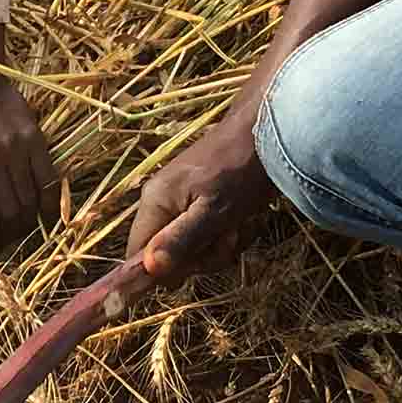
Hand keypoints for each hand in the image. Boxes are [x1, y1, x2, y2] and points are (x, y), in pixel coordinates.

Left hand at [0, 16, 54, 254]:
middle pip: (7, 214)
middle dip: (7, 236)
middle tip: (4, 241)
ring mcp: (13, 149)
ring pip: (29, 202)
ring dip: (26, 224)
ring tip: (20, 229)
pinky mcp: (34, 138)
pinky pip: (49, 181)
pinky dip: (50, 205)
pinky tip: (45, 215)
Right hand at [125, 90, 279, 279]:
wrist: (265, 132)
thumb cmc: (240, 172)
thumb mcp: (214, 212)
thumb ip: (181, 240)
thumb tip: (149, 269)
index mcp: (155, 201)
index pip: (136, 254)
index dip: (161, 270)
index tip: (193, 267)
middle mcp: (159, 200)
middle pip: (167, 254)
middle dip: (201, 255)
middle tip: (227, 239)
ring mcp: (178, 199)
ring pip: (190, 246)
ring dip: (219, 245)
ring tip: (238, 226)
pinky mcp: (197, 199)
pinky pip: (203, 232)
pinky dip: (224, 232)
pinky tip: (241, 219)